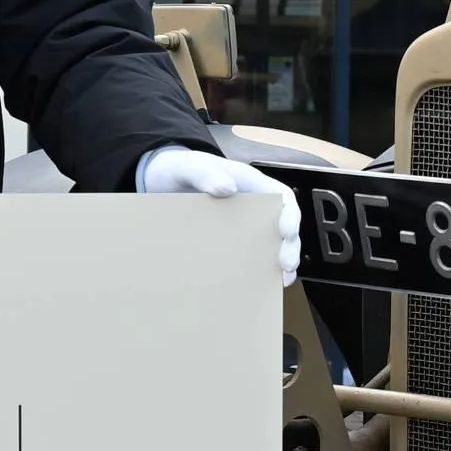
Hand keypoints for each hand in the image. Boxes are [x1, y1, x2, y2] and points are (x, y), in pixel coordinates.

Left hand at [136, 144, 302, 287]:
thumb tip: (228, 188)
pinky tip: (259, 283)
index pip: (283, 198)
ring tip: (281, 280)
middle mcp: (253, 206)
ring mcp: (243, 224)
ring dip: (281, 262)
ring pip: (273, 243)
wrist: (159, 183)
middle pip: (284, 225)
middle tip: (286, 266)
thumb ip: (206, 173)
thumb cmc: (181, 169)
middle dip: (291, 246)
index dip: (291, 216)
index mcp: (250, 184)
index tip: (286, 232)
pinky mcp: (230, 239)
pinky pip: (250, 254)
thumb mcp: (190, 167)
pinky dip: (258, 269)